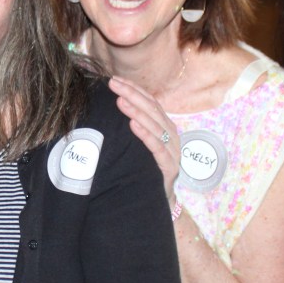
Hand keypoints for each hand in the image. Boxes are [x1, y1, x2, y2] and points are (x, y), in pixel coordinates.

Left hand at [108, 77, 178, 204]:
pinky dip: (146, 135)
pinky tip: (133, 125)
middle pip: (152, 110)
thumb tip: (110, 108)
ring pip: (155, 126)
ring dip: (137, 111)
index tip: (115, 79)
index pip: (151, 102)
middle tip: (113, 84)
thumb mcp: (139, 146)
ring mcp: (173, 152)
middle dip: (132, 95)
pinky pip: (158, 149)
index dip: (134, 90)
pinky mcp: (169, 168)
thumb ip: (133, 128)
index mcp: (165, 127)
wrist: (158, 203)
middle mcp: (172, 136)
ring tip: (121, 101)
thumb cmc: (145, 171)